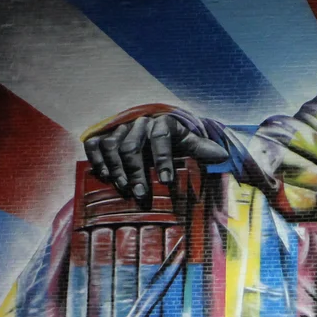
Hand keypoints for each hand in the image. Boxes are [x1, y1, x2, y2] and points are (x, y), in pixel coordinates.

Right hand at [82, 105, 228, 198]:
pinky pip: (94, 144)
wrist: (152, 125)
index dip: (163, 158)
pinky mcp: (103, 134)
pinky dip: (96, 159)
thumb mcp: (188, 141)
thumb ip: (200, 148)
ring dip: (116, 168)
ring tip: (122, 187)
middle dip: (136, 171)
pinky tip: (104, 176)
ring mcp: (119, 128)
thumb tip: (222, 156)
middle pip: (132, 145)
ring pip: (112, 144)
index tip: (166, 181)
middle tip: (141, 194)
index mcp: (162, 122)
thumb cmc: (173, 139)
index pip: (162, 137)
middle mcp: (138, 122)